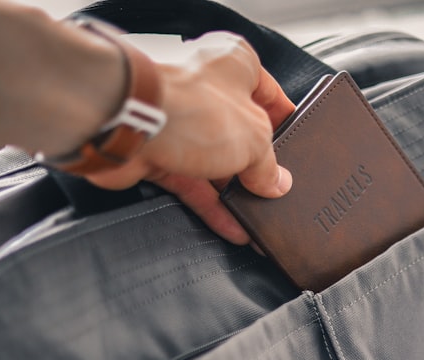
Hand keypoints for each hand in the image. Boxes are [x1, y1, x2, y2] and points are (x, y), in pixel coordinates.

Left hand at [82, 33, 294, 243]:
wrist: (126, 122)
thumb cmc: (190, 109)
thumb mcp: (254, 140)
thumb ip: (268, 165)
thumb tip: (277, 182)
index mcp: (235, 65)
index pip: (270, 93)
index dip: (285, 124)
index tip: (298, 150)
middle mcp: (207, 88)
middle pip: (242, 132)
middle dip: (259, 166)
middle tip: (278, 191)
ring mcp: (181, 122)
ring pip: (216, 162)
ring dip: (235, 193)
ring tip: (259, 219)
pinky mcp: (159, 152)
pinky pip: (194, 184)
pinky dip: (213, 207)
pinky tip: (234, 229)